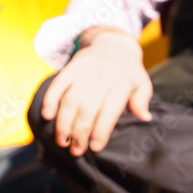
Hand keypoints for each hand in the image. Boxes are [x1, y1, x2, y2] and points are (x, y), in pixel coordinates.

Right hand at [40, 28, 152, 155]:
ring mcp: (87, 68)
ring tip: (62, 140)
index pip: (110, 109)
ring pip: (71, 98)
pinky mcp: (72, 65)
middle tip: (76, 150)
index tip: (95, 147)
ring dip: (64, 122)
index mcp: (123, 80)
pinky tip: (47, 116)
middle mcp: (104, 73)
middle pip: (88, 107)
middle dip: (80, 132)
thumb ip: (142, 100)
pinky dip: (50, 99)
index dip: (101, 130)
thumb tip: (144, 117)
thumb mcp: (141, 83)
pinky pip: (58, 83)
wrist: (113, 43)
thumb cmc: (127, 72)